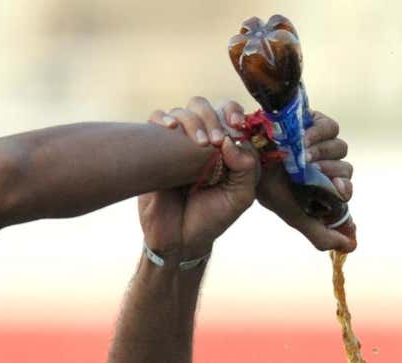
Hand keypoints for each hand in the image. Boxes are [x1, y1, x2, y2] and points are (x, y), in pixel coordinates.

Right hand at [139, 97, 258, 257]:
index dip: (233, 112)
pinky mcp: (155, 149)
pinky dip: (163, 118)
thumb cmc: (213, 217)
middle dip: (213, 118)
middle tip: (216, 141)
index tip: (236, 124)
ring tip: (199, 144)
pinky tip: (171, 129)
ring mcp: (177, 143)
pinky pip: (155, 121)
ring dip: (192, 120)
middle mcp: (201, 140)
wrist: (180, 239)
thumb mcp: (241, 196)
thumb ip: (247, 169)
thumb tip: (230, 141)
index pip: (230, 114)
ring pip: (182, 111)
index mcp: (226, 147)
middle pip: (204, 107)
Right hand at [256, 110, 354, 251]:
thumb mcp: (293, 213)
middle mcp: (327, 165)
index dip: (343, 188)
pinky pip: (330, 127)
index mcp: (325, 187)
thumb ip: (319, 233)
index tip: (336, 188)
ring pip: (339, 148)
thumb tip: (350, 247)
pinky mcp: (316, 122)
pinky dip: (320, 132)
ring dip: (323, 152)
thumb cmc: (268, 186)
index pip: (346, 188)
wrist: (245, 156)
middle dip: (328, 171)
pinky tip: (303, 139)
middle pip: (344, 168)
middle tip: (308, 169)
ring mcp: (323, 142)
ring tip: (302, 154)